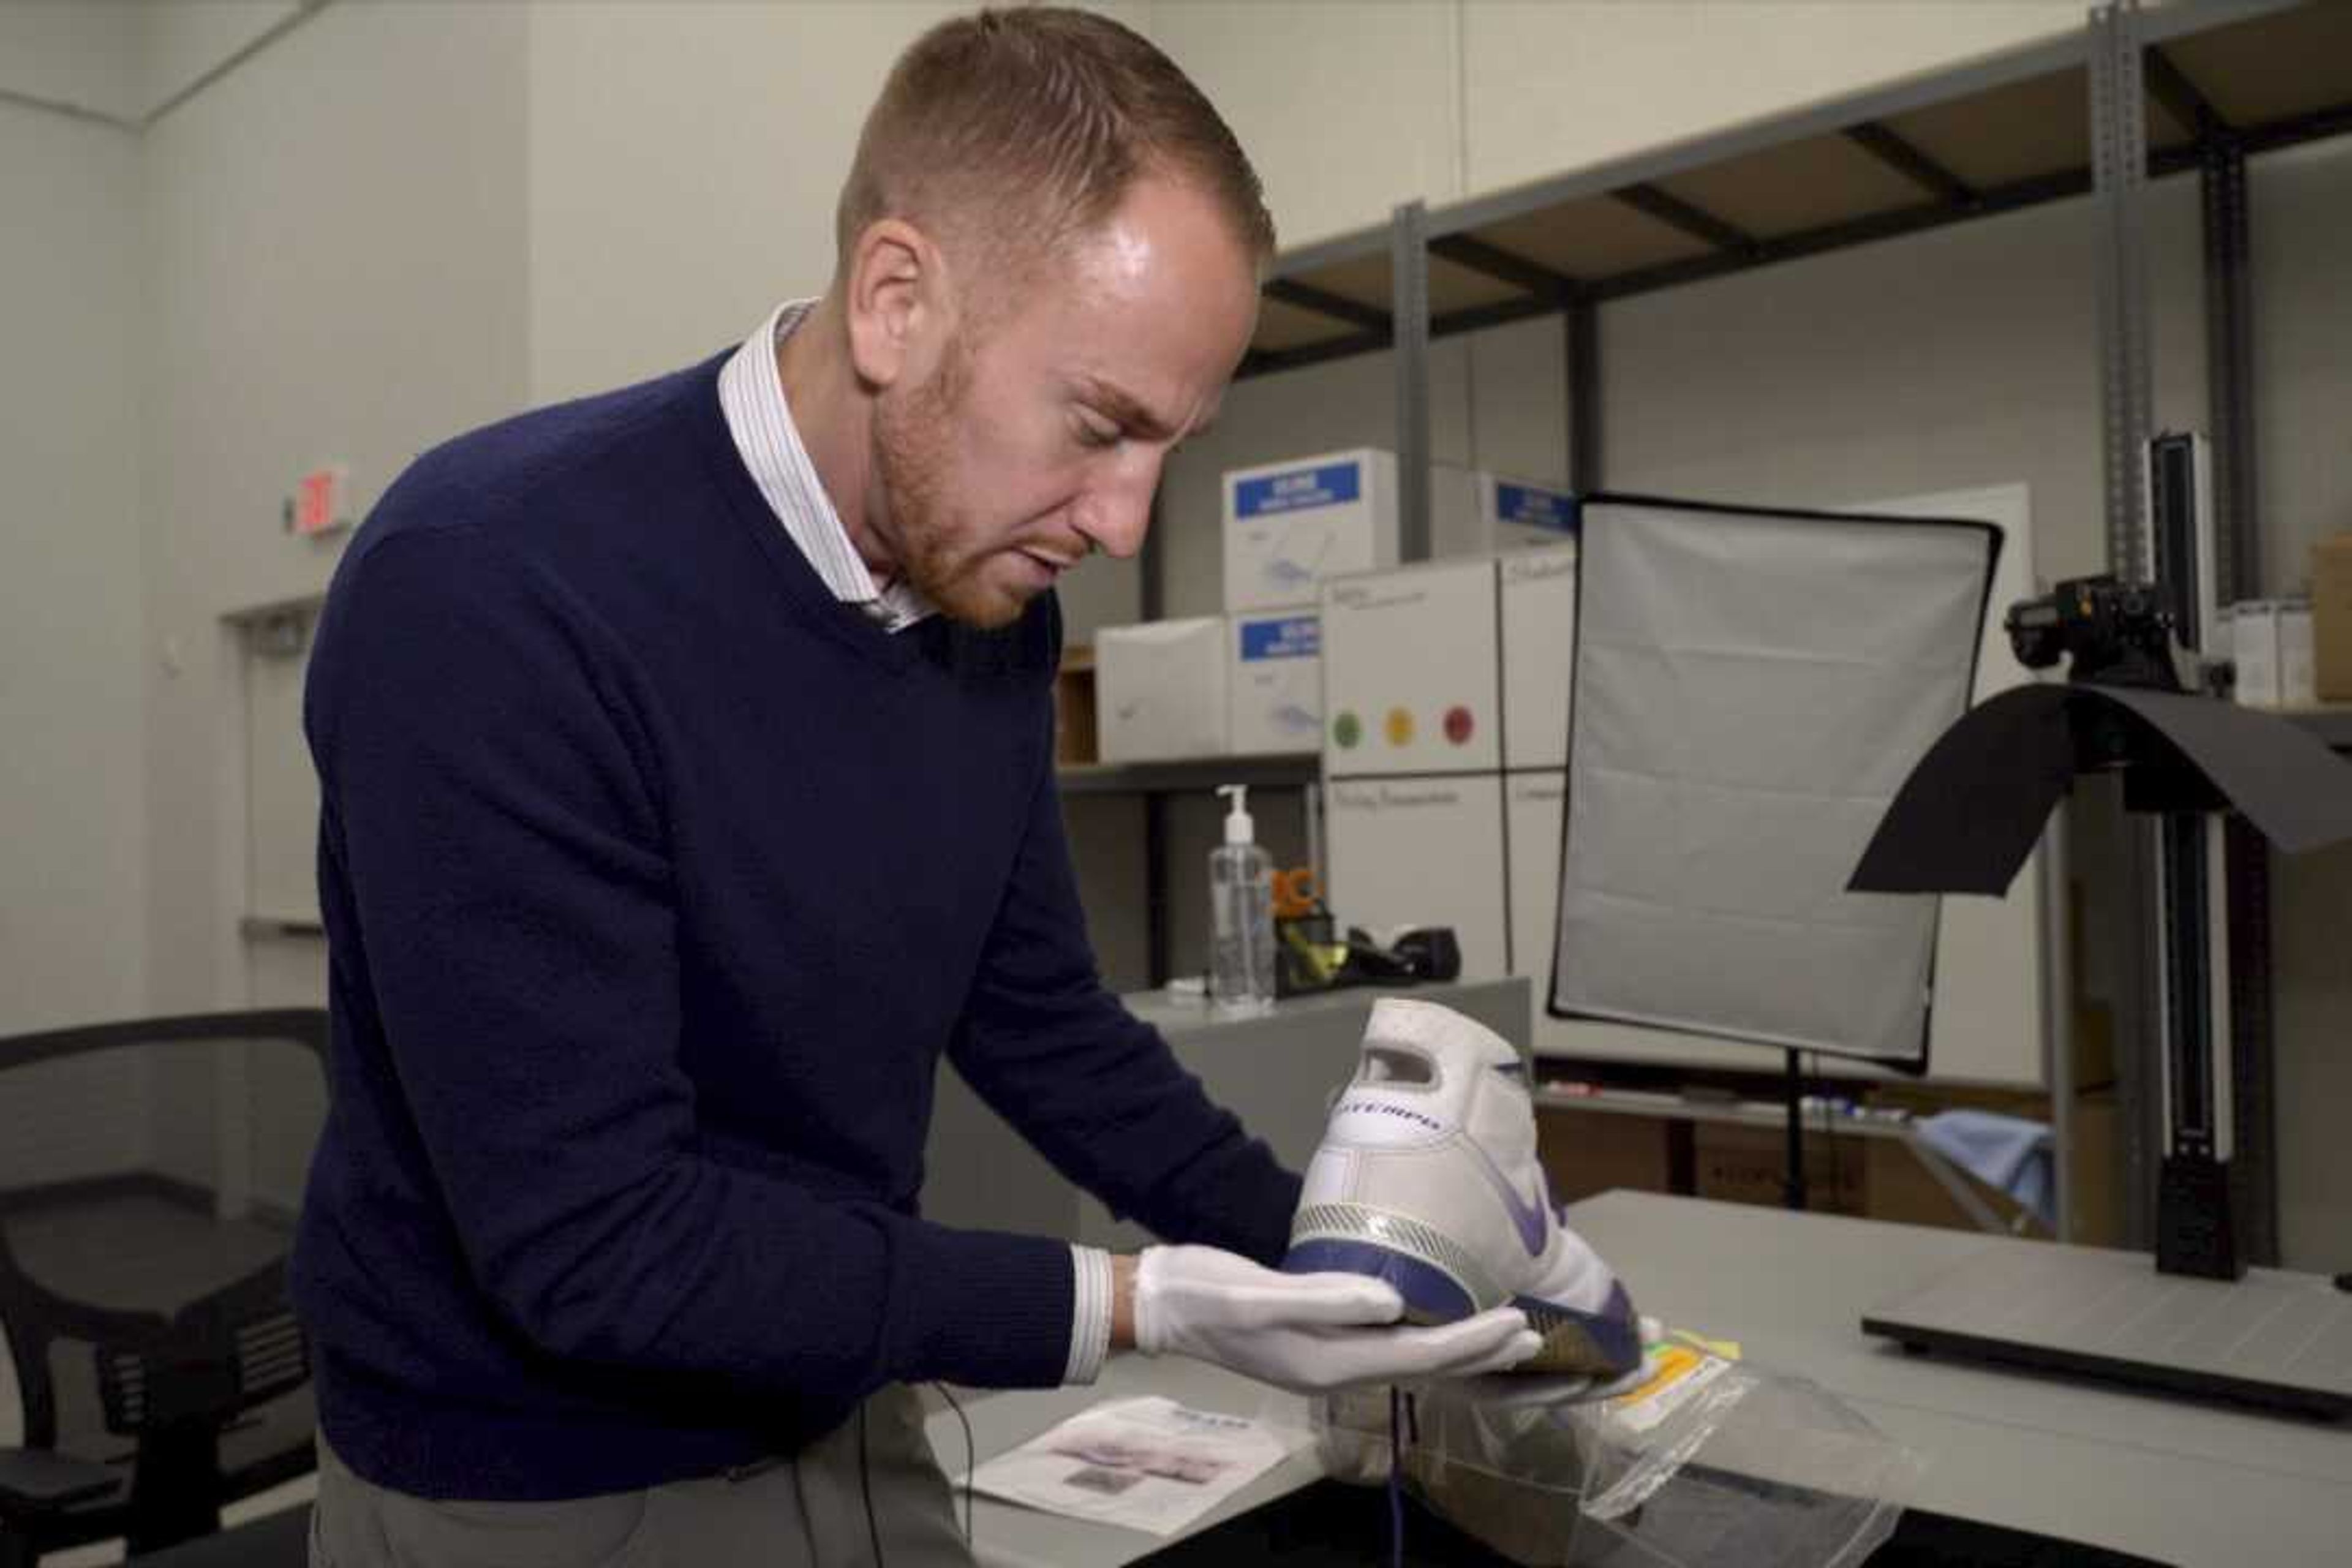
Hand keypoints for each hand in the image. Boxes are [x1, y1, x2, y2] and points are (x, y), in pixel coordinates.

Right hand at [1119, 1245, 1539, 1393]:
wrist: (1163, 1304)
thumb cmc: (1208, 1294)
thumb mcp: (1259, 1295)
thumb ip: (1325, 1299)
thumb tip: (1393, 1300)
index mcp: (1329, 1362)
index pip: (1419, 1355)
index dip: (1471, 1341)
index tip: (1515, 1322)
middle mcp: (1337, 1369)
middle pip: (1426, 1368)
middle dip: (1481, 1355)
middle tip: (1532, 1335)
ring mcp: (1328, 1360)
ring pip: (1413, 1364)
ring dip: (1462, 1352)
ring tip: (1504, 1338)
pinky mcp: (1319, 1344)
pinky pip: (1391, 1352)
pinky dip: (1429, 1344)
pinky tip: (1438, 1325)